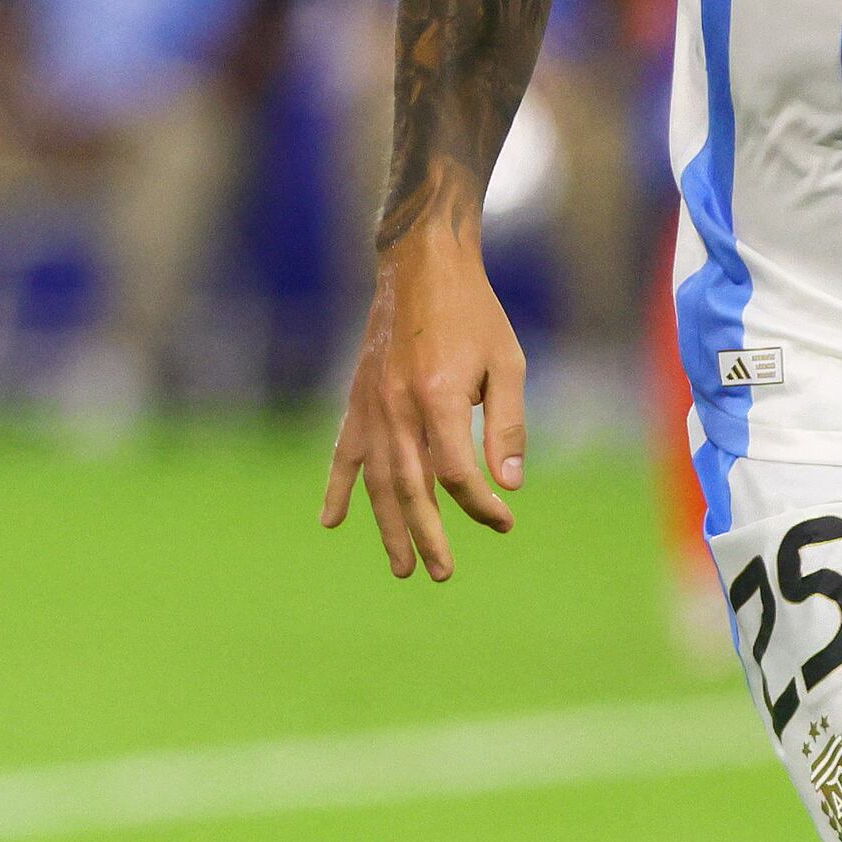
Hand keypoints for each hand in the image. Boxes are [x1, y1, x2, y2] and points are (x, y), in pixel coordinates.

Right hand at [322, 216, 527, 579]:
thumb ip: (507, 427)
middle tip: (441, 574)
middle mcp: (397, 408)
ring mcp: (371, 405)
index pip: (457, 473)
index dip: (481, 505)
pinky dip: (338, 489)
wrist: (420, 267)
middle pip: (411, 488)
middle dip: (428, 536)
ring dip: (387, 527)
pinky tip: (332, 522)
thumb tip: (510, 485)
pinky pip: (345, 454)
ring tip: (401, 566)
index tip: (505, 521)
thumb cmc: (474, 313)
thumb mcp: (508, 364)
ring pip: (376, 480)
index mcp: (437, 397)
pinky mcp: (358, 400)